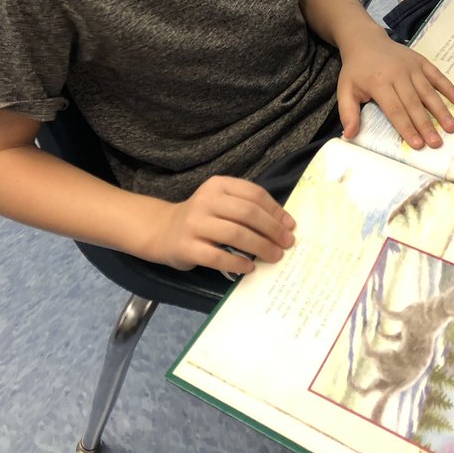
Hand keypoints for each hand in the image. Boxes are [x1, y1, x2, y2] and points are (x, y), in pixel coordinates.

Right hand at [149, 175, 295, 273]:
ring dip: (260, 246)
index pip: (254, 194)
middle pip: (248, 213)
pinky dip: (237, 262)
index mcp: (218, 185)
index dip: (276, 210)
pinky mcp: (187, 246)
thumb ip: (247, 207)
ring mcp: (194, 223)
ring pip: (235, 234)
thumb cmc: (202, 218)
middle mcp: (206, 200)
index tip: (290, 226)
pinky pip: (217, 256)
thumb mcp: (222, 203)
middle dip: (272, 230)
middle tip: (287, 244)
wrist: (163, 231)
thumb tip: (283, 225)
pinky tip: (249, 268)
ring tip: (274, 256)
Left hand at [337, 26, 453, 148]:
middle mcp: (398, 74)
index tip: (418, 144)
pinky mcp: (422, 61)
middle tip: (437, 143)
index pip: (395, 110)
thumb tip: (349, 136)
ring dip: (441, 110)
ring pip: (429, 92)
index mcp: (379, 83)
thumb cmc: (356, 70)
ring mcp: (412, 67)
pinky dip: (450, 88)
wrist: (366, 40)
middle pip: (414, 103)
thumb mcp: (345, 90)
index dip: (407, 127)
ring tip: (452, 128)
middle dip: (426, 125)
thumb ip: (348, 113)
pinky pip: (438, 76)